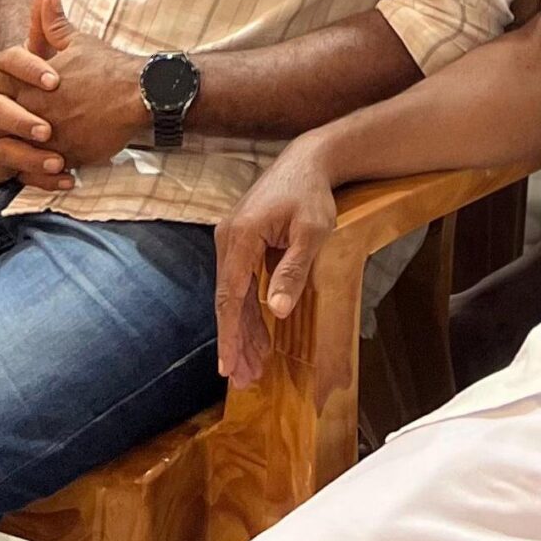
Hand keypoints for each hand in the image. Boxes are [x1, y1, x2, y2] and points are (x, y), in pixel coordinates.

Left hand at [0, 0, 146, 184]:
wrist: (139, 93)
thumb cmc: (107, 67)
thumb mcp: (76, 42)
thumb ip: (52, 25)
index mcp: (23, 80)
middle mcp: (27, 109)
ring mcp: (43, 136)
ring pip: (1, 158)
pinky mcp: (61, 157)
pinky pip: (31, 176)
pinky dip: (25, 179)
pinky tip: (23, 180)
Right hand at [212, 140, 339, 385]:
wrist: (306, 161)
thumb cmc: (311, 195)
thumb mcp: (312, 233)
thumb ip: (293, 271)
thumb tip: (275, 311)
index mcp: (241, 237)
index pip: (230, 296)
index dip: (230, 335)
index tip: (228, 367)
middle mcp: (227, 239)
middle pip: (227, 301)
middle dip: (235, 342)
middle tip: (242, 379)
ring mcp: (230, 240)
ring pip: (232, 295)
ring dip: (241, 331)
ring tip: (250, 368)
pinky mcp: (239, 243)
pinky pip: (239, 283)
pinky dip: (247, 312)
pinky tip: (256, 337)